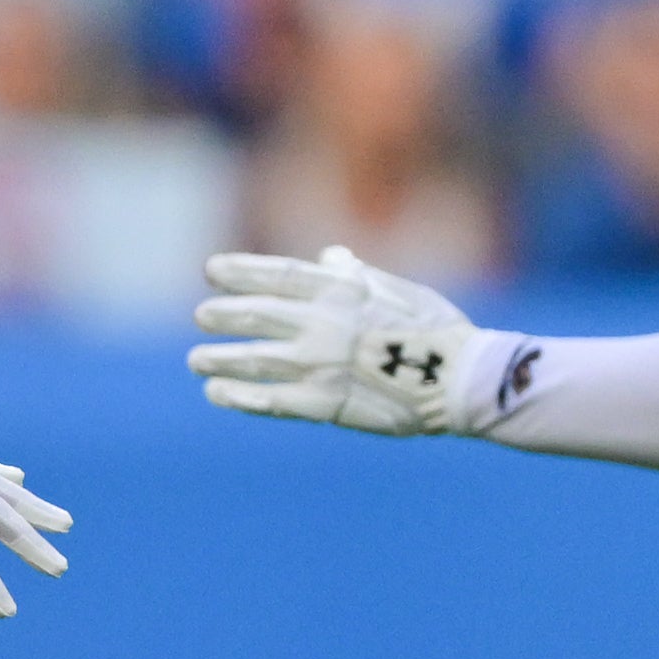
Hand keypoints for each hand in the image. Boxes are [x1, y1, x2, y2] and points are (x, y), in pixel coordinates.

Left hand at [191, 246, 483, 435]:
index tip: (211, 269)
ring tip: (196, 360)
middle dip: (224, 315)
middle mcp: (323, 324)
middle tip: (201, 316)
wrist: (462, 381)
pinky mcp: (325, 403)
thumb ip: (359, 273)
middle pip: (258, 315)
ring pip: (255, 359)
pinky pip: (272, 400)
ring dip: (221, 358)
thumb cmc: (438, 331)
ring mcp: (320, 365)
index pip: (279, 276)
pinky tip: (217, 393)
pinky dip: (241, 397)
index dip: (242, 271)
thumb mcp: (401, 288)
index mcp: (343, 291)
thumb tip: (329, 254)